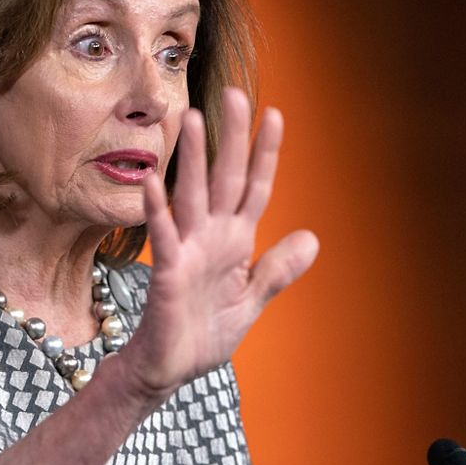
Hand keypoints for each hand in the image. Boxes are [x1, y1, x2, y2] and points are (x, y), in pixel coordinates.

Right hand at [122, 87, 318, 399]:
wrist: (169, 369)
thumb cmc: (203, 333)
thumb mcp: (250, 301)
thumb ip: (277, 270)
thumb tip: (312, 239)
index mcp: (235, 241)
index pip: (255, 189)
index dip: (265, 154)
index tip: (275, 115)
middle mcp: (211, 237)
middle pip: (224, 179)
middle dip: (230, 139)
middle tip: (233, 95)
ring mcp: (188, 250)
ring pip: (192, 196)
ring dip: (192, 159)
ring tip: (193, 121)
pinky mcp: (168, 273)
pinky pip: (165, 237)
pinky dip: (158, 210)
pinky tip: (153, 182)